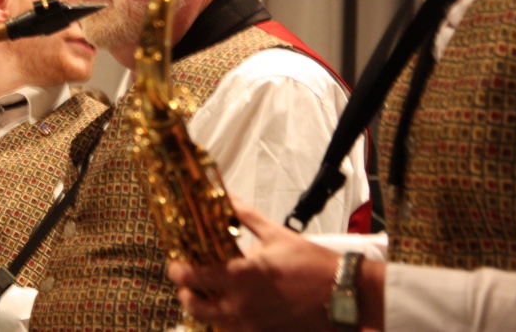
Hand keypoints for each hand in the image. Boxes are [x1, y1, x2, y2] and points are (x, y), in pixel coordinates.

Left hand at [167, 198, 338, 331]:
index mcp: (242, 276)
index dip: (178, 271)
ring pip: (213, 322)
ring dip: (205, 309)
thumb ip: (246, 217)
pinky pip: (234, 330)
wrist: (341, 293)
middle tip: (187, 283)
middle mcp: (241, 305)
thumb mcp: (276, 234)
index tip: (174, 264)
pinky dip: (226, 320)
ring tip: (209, 294)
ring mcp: (251, 325)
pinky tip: (231, 307)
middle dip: (186, 295)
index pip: (196, 277)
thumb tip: (226, 197)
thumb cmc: (309, 262)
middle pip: (196, 308)